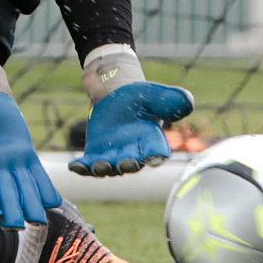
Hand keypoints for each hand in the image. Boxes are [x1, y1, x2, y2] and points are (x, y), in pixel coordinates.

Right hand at [0, 87, 60, 227]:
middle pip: (3, 194)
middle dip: (9, 211)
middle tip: (16, 225)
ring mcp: (12, 164)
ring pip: (23, 189)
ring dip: (30, 206)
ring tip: (38, 221)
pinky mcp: (27, 158)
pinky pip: (38, 176)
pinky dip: (45, 189)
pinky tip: (55, 202)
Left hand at [69, 82, 193, 176]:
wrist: (117, 96)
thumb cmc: (140, 98)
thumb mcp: (154, 94)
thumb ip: (170, 98)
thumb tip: (188, 101)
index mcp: (152, 142)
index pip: (156, 153)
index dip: (154, 156)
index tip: (151, 156)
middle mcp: (134, 153)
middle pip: (131, 165)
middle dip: (127, 165)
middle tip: (124, 163)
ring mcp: (113, 156)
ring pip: (109, 168)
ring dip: (103, 168)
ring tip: (98, 165)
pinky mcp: (95, 154)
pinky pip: (88, 165)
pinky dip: (82, 168)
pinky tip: (74, 166)